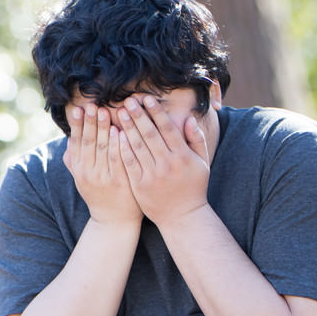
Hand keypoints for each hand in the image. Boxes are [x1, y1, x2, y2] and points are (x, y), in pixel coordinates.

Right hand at [63, 103, 140, 225]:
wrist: (114, 221)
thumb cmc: (100, 195)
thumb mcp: (82, 178)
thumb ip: (75, 159)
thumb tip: (70, 138)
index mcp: (79, 169)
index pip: (77, 142)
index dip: (78, 125)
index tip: (79, 109)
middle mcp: (88, 172)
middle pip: (88, 142)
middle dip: (90, 122)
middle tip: (92, 104)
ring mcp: (103, 177)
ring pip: (102, 148)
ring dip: (103, 128)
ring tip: (105, 111)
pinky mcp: (119, 182)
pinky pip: (117, 159)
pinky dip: (116, 144)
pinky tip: (119, 131)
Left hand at [116, 95, 211, 224]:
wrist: (181, 216)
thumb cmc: (193, 187)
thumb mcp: (202, 163)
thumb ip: (197, 140)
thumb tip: (189, 119)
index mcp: (183, 157)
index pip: (168, 129)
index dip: (156, 112)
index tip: (147, 98)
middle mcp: (168, 164)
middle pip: (150, 134)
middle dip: (138, 115)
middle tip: (128, 100)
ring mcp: (152, 175)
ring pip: (137, 146)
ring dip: (127, 127)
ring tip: (120, 112)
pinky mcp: (139, 184)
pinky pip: (128, 162)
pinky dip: (121, 147)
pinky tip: (115, 135)